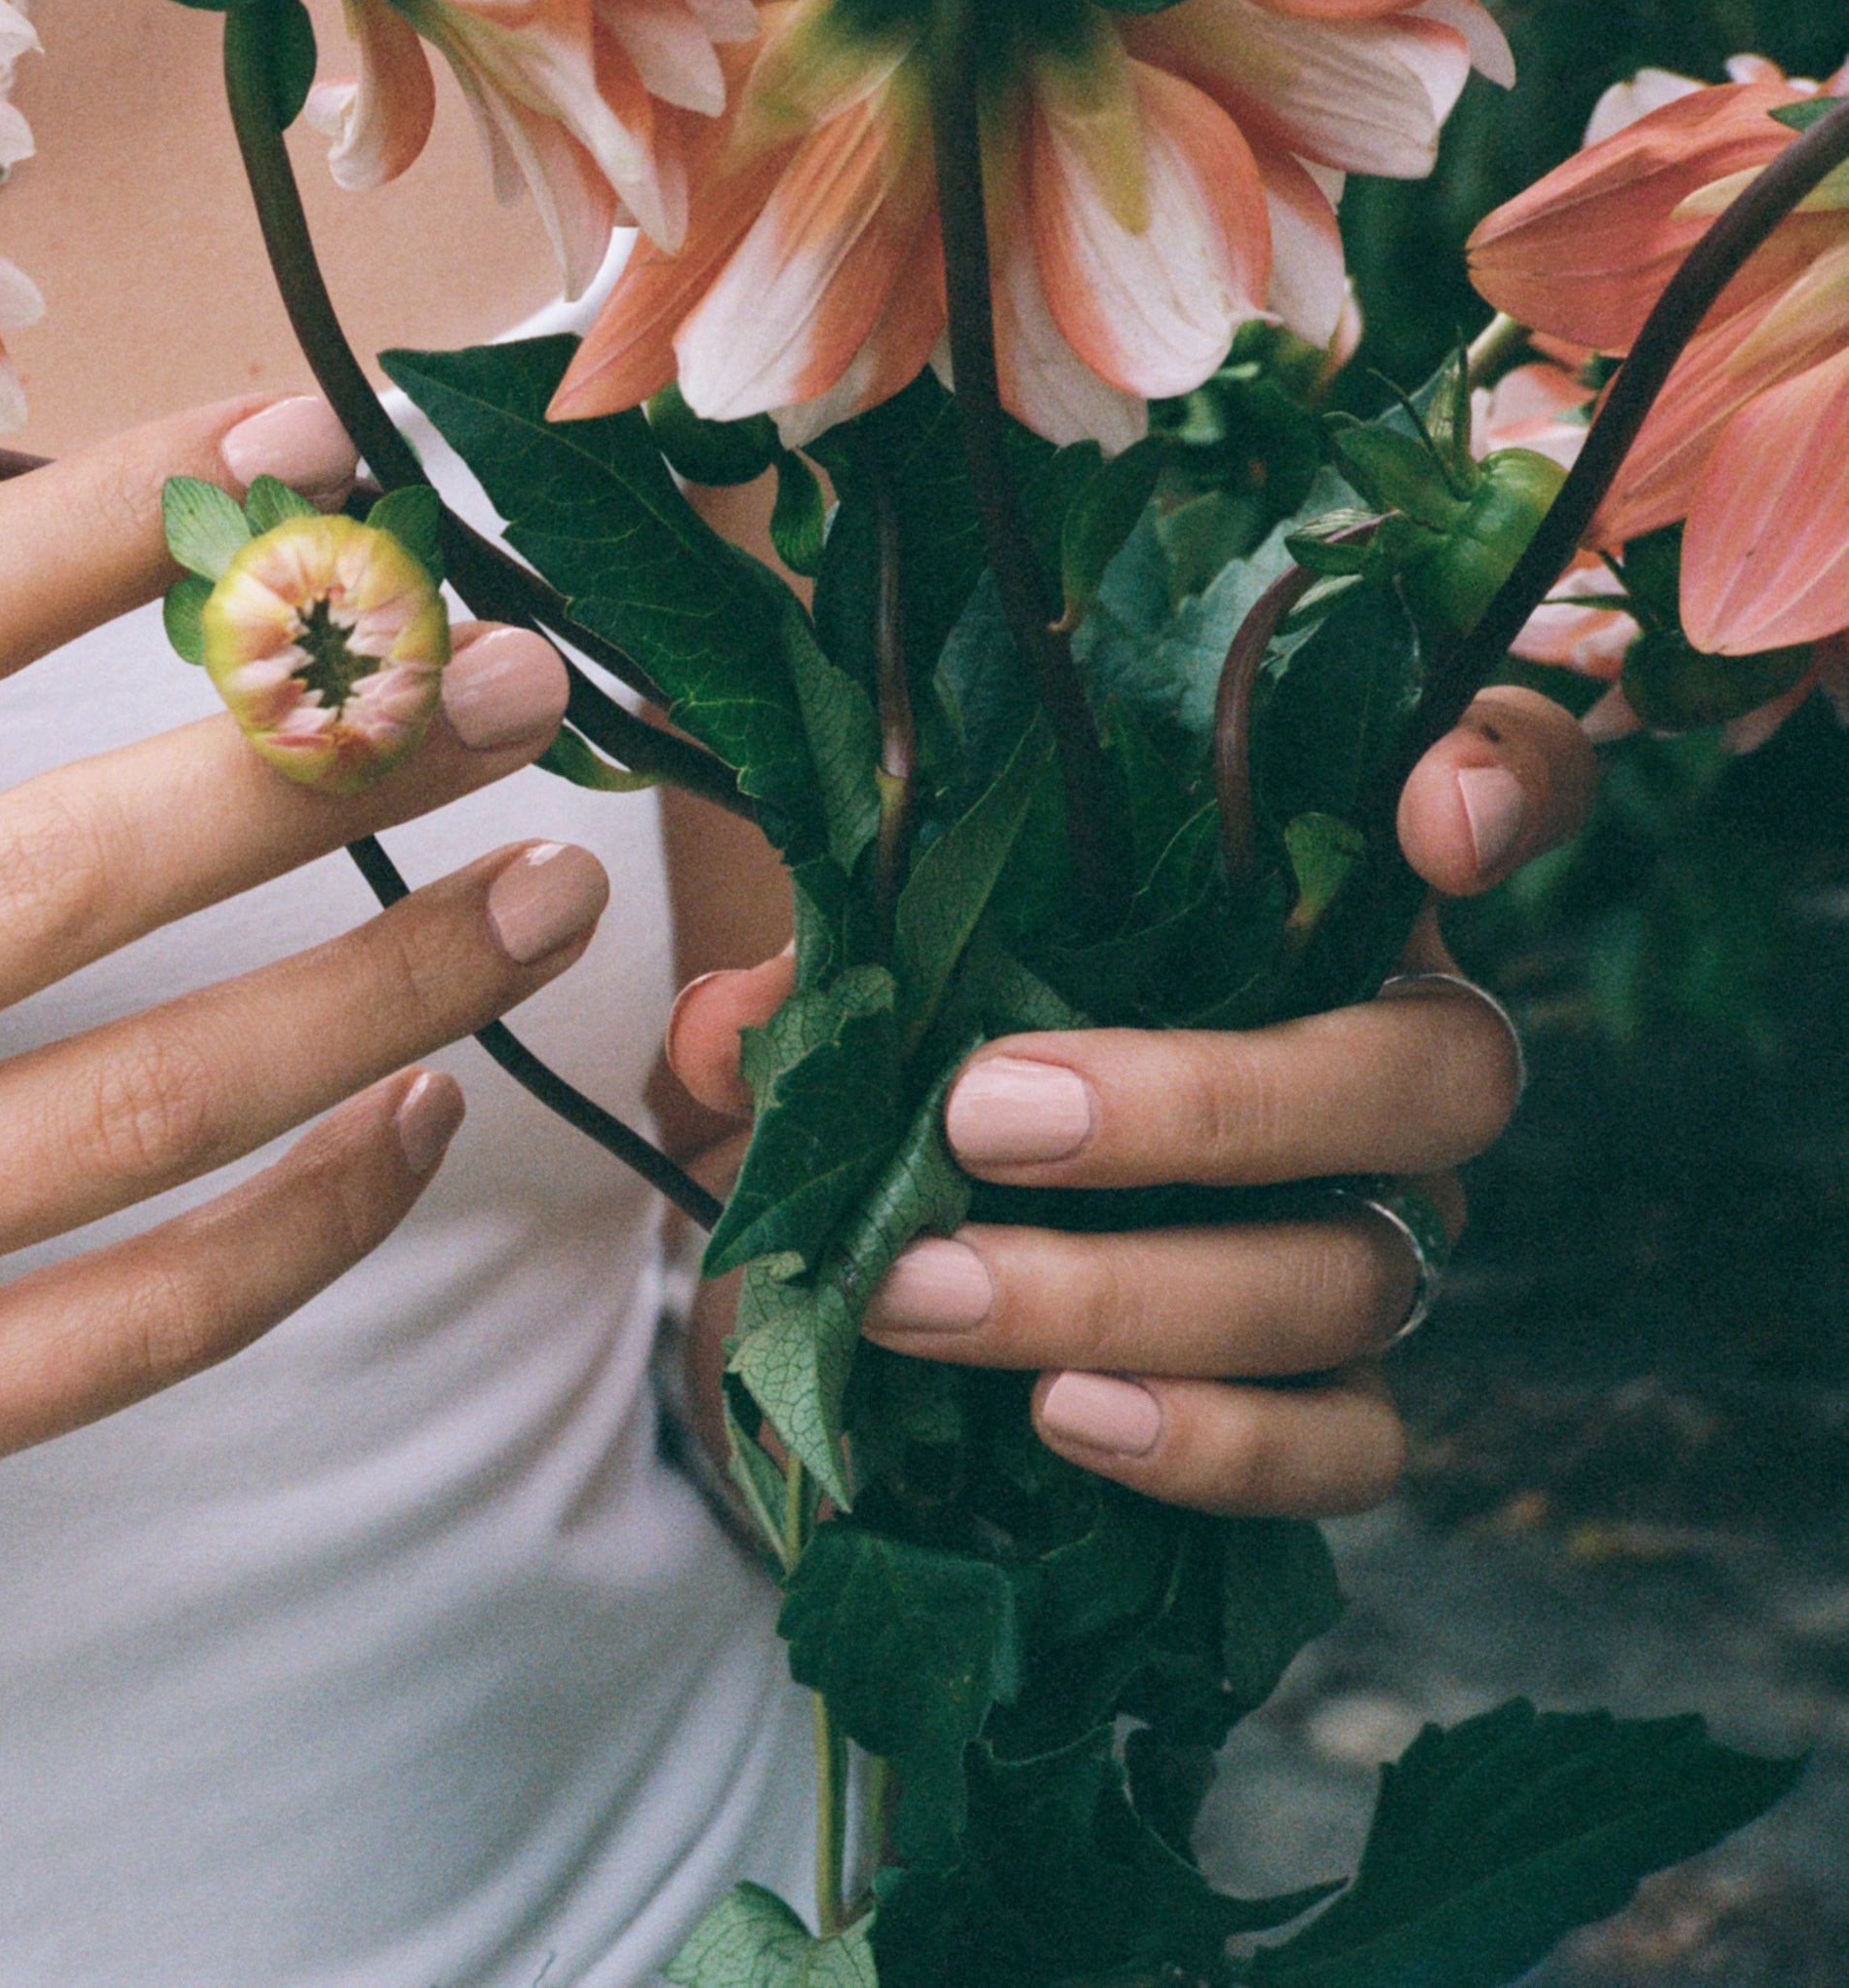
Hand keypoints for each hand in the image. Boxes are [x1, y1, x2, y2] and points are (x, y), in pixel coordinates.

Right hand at [0, 397, 592, 1684]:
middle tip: (511, 681)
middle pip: (56, 876)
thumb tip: (62, 570)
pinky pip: (137, 1324)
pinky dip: (310, 1223)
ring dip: (387, 987)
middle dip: (315, 753)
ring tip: (544, 892)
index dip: (101, 520)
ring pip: (143, 1106)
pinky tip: (421, 1122)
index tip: (298, 440)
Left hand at [663, 687, 1594, 1518]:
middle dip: (1206, 1105)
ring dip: (1128, 1293)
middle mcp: (1385, 1067)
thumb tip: (730, 1035)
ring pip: (1355, 1276)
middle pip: (1430, 1079)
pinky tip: (1068, 1418)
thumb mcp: (870, 994)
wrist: (926, 1267)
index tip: (1429, 813)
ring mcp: (1382, 1239)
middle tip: (984, 1117)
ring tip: (925, 1294)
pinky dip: (1214, 1444)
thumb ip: (817, 984)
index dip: (1503, 785)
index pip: (1492, 794)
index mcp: (1303, 908)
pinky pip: (1348, 1447)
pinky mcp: (1340, 1401)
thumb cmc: (929, 1066)